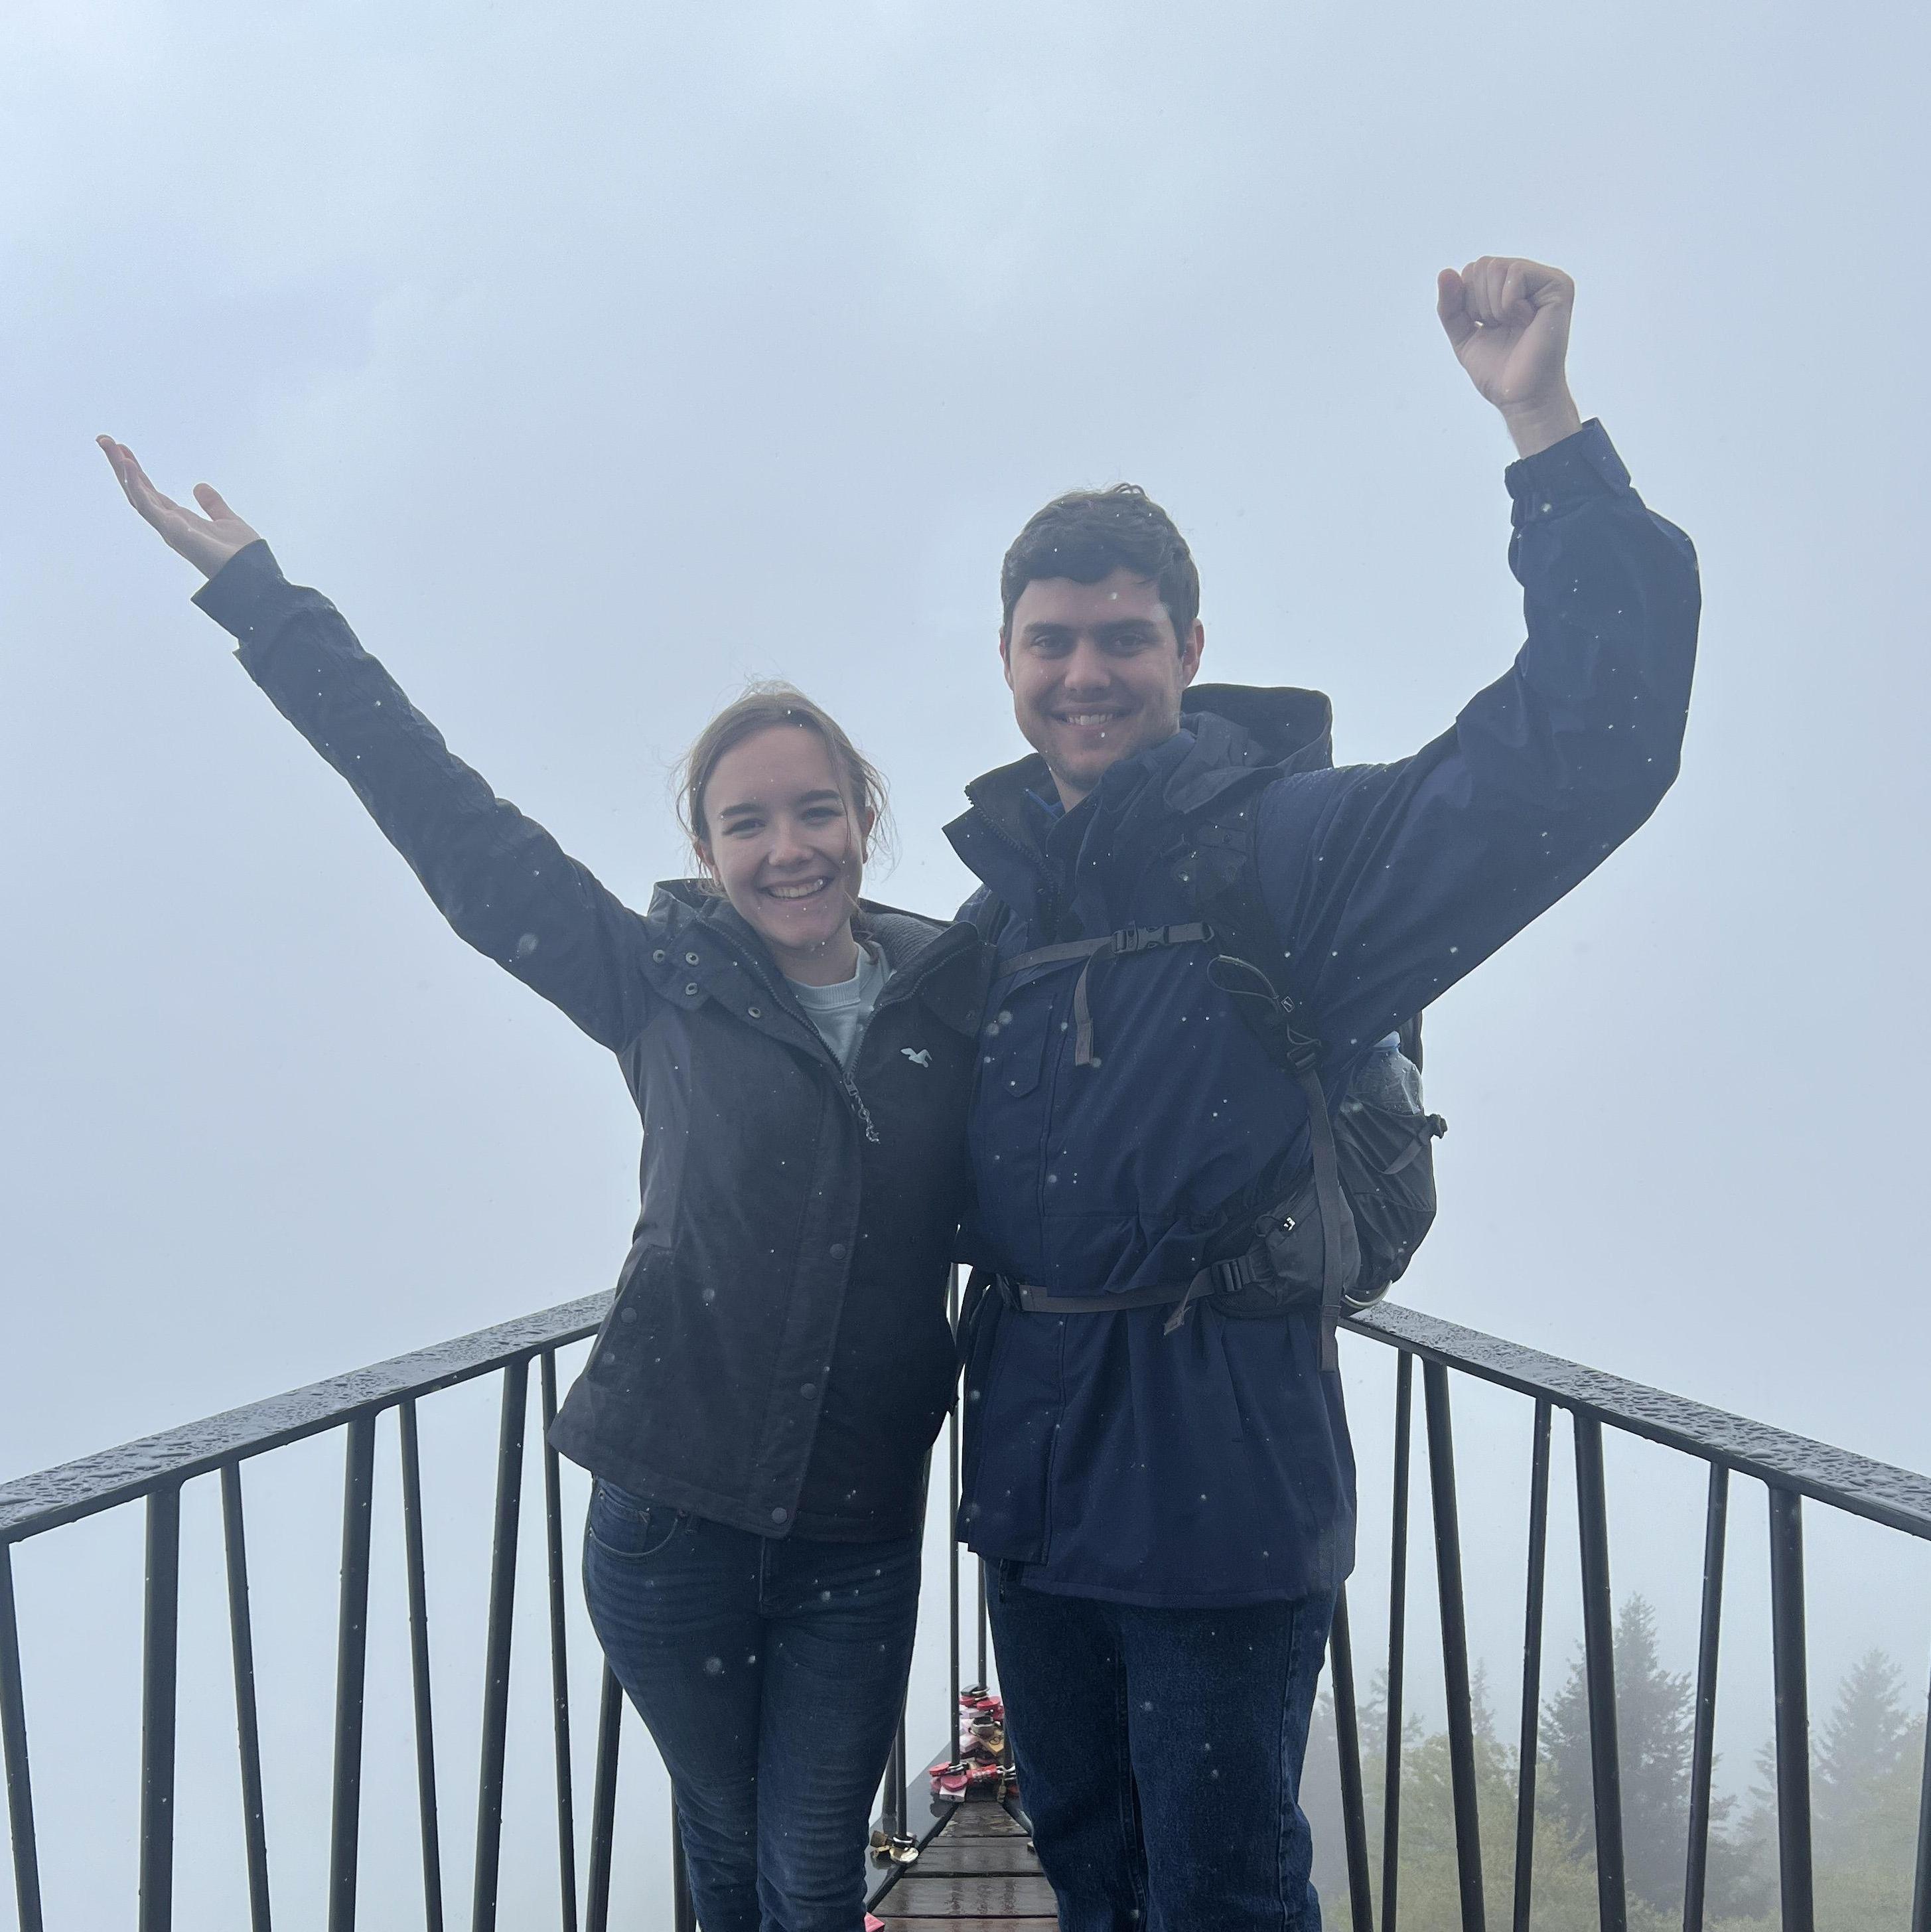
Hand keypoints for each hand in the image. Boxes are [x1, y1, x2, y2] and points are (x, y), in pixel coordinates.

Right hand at [98, 437, 260, 578]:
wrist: (254, 575)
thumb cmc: (242, 556)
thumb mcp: (227, 521)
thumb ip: (213, 504)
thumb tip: (200, 486)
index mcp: (179, 520)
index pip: (150, 492)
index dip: (136, 472)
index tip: (123, 449)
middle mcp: (169, 524)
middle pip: (137, 490)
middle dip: (120, 466)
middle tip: (105, 440)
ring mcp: (168, 528)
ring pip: (136, 495)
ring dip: (121, 469)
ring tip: (108, 444)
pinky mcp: (173, 532)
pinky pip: (148, 507)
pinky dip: (136, 486)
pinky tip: (128, 466)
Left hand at [1436, 258, 1583, 458]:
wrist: (1519, 394)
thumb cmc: (1497, 369)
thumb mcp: (1462, 334)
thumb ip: (1450, 305)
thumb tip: (1445, 272)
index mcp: (1509, 288)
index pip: (1472, 271)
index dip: (1467, 302)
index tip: (1487, 327)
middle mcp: (1529, 279)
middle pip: (1482, 265)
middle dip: (1479, 304)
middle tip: (1502, 328)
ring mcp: (1545, 280)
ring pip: (1496, 268)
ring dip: (1494, 307)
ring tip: (1514, 325)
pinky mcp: (1558, 285)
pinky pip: (1516, 273)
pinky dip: (1509, 304)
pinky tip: (1525, 321)